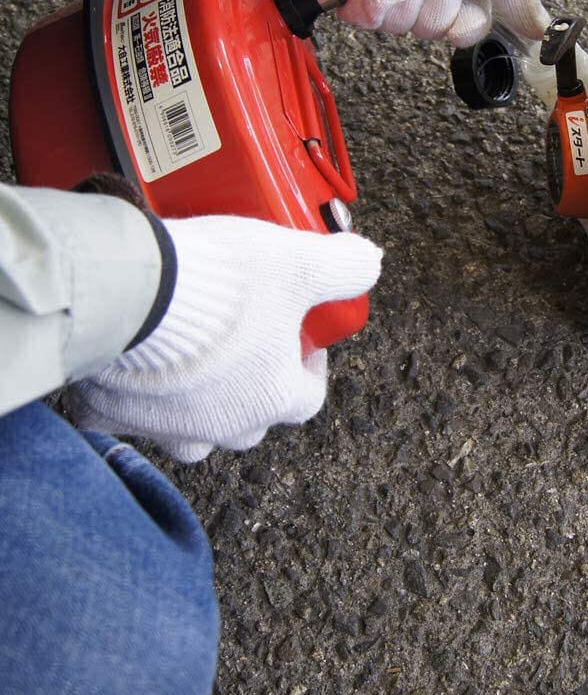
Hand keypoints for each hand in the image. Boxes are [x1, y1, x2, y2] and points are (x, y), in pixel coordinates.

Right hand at [67, 216, 381, 462]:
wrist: (130, 291)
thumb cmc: (222, 285)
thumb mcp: (300, 263)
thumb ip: (343, 266)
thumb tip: (369, 262)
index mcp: (271, 397)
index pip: (307, 400)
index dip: (311, 368)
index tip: (303, 340)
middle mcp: (221, 424)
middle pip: (250, 423)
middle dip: (256, 390)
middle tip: (250, 346)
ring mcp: (163, 425)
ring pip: (192, 433)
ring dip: (199, 407)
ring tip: (195, 364)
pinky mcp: (110, 413)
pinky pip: (124, 419)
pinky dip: (132, 399)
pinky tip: (133, 365)